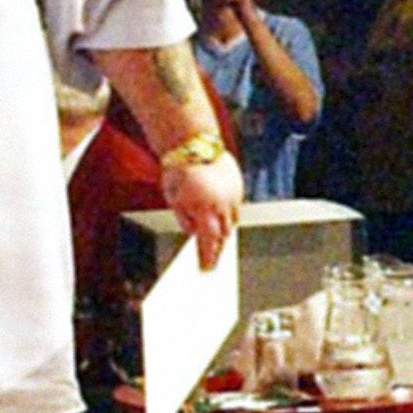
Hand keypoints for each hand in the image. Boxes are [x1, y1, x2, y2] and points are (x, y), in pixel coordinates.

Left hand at [161, 148, 241, 270]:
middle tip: (213, 258)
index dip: (207, 258)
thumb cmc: (180, 170)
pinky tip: (223, 219)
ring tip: (219, 240)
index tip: (206, 268)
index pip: (208, 243)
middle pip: (224, 235)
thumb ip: (185, 219)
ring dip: (225, 233)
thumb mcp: (174, 199)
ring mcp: (233, 196)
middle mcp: (222, 206)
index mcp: (204, 211)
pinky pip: (237, 208)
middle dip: (218, 248)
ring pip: (232, 222)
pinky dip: (230, 216)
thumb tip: (193, 231)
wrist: (194, 144)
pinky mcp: (238, 186)